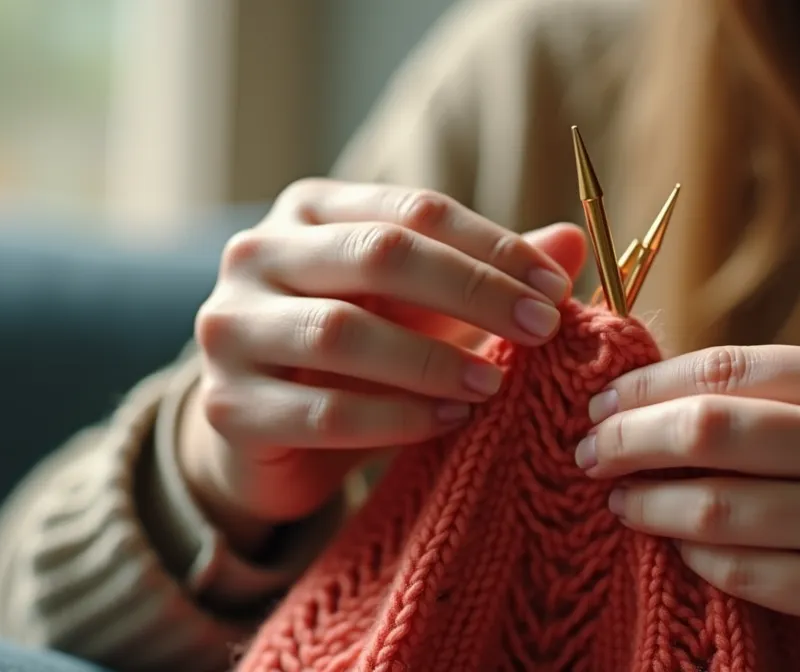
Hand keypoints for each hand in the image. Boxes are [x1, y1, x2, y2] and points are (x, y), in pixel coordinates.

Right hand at [180, 178, 587, 553]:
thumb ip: (489, 273)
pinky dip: (396, 418)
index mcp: (308, 210)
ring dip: (433, 359)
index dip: (491, 245)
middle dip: (472, 291)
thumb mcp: (423, 308)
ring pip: (341, 333)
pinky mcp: (227, 406)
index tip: (555, 287)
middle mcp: (256, 254)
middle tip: (541, 327)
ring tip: (496, 382)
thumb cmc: (358, 357)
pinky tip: (451, 421)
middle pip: (378, 255)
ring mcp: (230, 329)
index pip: (413, 209)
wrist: (266, 437)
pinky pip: (322, 412)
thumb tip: (573, 242)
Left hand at [579, 345, 799, 641]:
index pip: (729, 369)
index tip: (601, 401)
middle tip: (588, 451)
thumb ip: (771, 393)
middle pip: (714, 431)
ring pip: (721, 508)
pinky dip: (696, 554)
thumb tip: (644, 396)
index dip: (649, 384)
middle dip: (631, 439)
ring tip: (619, 498)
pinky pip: (746, 571)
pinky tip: (677, 542)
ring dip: (650, 502)